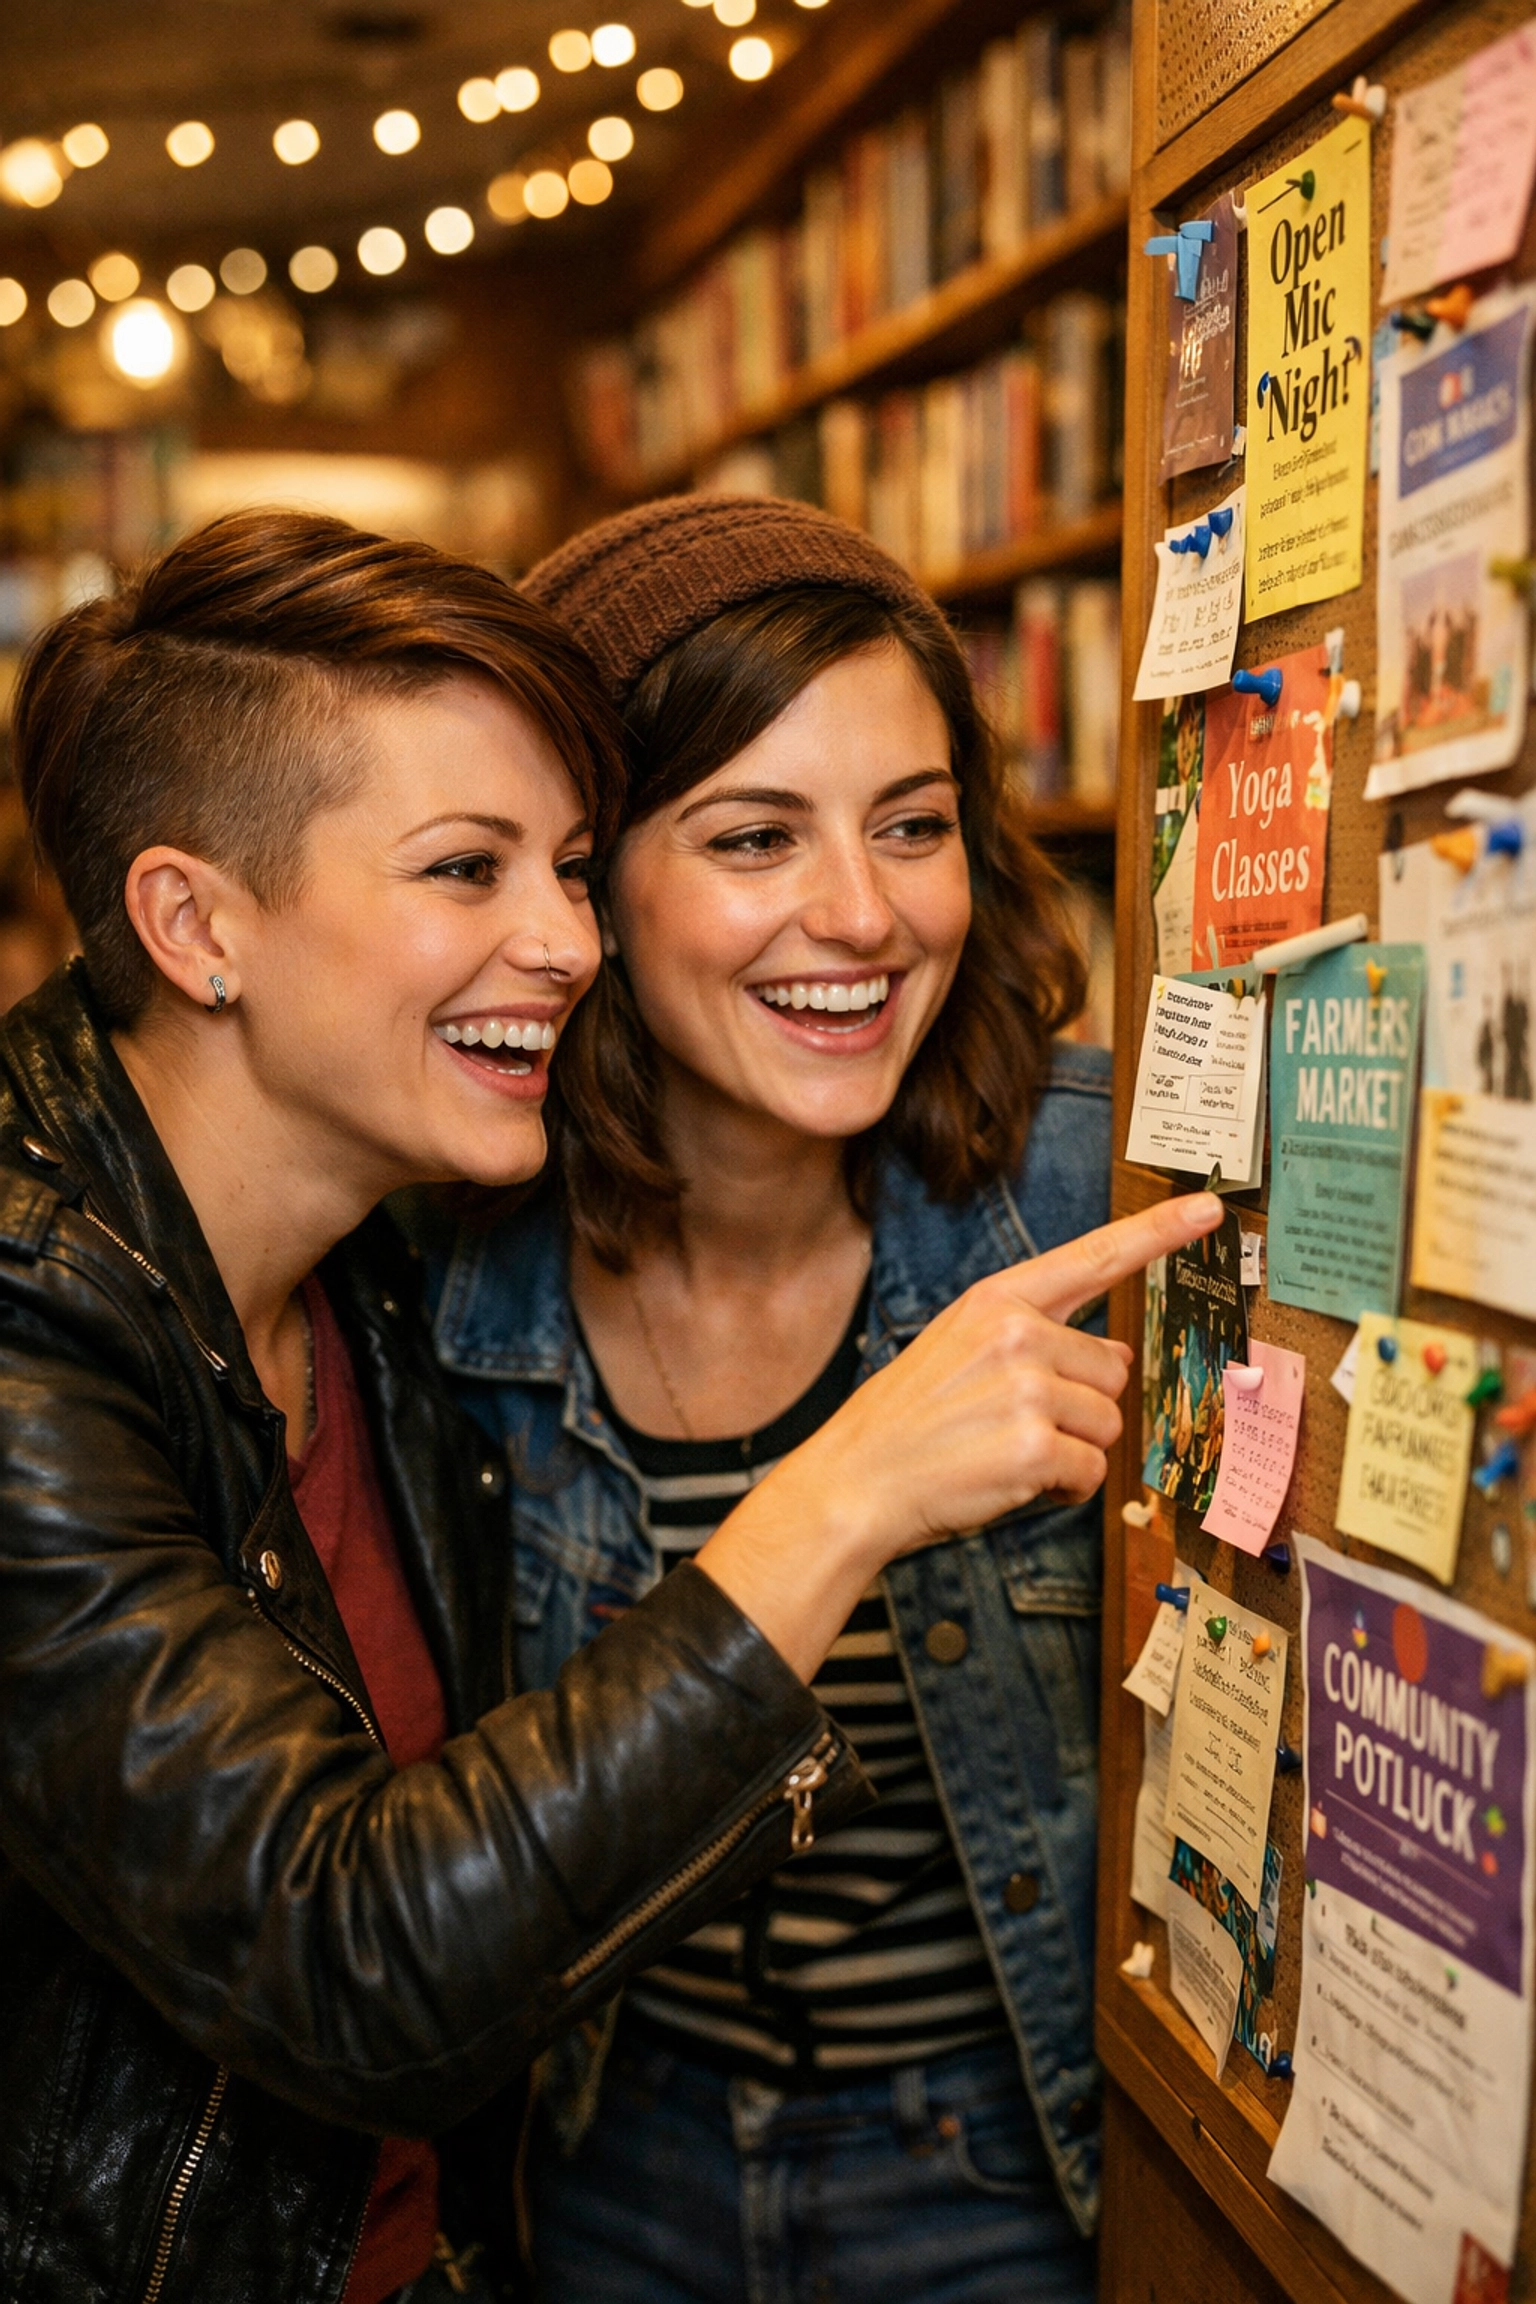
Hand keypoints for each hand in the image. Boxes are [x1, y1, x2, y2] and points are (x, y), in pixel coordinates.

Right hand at [697, 1193, 1223, 1679]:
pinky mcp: (1034, 1444)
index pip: (1092, 1258)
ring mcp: (1026, 1387)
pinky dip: (1061, 1488)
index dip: (1157, 1233)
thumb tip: (1113, 1354)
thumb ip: (1034, 1341)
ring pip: (1107, 1424)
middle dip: (1081, 1407)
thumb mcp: (959, 1353)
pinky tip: (1009, 1480)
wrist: (853, 1482)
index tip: (1207, 1211)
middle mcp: (1015, 1333)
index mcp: (996, 1301)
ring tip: (1004, 1453)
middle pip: (1112, 1370)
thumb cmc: (907, 1424)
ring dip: (1071, 1451)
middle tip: (1013, 1425)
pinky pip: (1090, 1471)